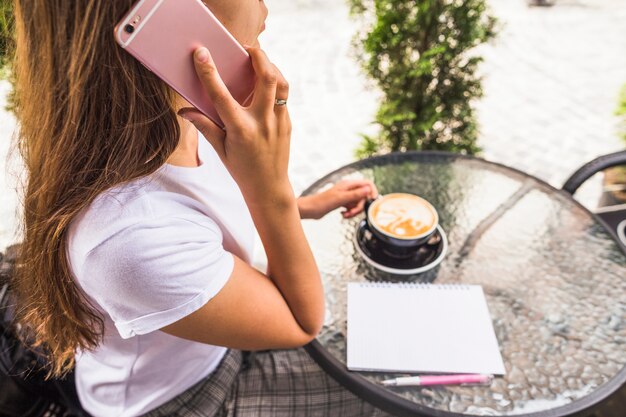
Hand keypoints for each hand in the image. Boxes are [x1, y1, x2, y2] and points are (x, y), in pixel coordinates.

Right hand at [178, 46, 292, 205]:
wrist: (269, 188)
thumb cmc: (241, 170)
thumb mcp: (220, 150)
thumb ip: (205, 126)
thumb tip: (184, 110)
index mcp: (240, 129)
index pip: (221, 95)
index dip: (209, 72)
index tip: (201, 53)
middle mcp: (261, 122)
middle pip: (266, 78)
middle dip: (259, 56)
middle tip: (247, 47)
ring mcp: (278, 122)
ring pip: (281, 83)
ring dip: (270, 66)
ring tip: (258, 60)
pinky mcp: (287, 123)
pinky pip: (282, 96)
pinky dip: (274, 84)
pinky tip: (263, 83)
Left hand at [298, 180, 377, 219]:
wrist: (310, 209)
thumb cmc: (322, 202)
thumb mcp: (341, 199)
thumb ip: (356, 194)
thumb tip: (368, 190)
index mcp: (349, 184)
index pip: (367, 183)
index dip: (372, 192)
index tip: (372, 201)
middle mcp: (348, 189)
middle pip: (364, 196)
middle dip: (360, 206)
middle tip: (352, 212)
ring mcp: (346, 196)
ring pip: (358, 203)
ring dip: (354, 211)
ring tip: (345, 214)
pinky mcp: (343, 203)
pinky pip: (352, 208)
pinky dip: (350, 213)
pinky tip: (343, 214)